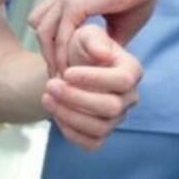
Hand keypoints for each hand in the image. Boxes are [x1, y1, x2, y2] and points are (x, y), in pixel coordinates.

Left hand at [29, 0, 167, 74]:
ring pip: (44, 32)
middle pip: (39, 26)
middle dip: (47, 51)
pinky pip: (61, 35)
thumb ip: (106, 41)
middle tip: (57, 76)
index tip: (62, 64)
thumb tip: (104, 62)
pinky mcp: (74, 2)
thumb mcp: (119, 23)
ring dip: (52, 57)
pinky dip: (64, 54)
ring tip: (62, 78)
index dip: (52, 42)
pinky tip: (71, 70)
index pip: (47, 19)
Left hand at [42, 25, 142, 150]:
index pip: (122, 80)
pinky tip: (55, 113)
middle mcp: (129, 97)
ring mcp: (117, 118)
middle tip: (50, 85)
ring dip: (69, 115)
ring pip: (100, 128)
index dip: (93, 79)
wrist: (70, 69)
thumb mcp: (85, 35)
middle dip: (76, 98)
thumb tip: (103, 54)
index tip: (66, 73)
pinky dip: (70, 132)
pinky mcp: (102, 133)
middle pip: (111, 108)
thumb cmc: (81, 49)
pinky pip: (91, 143)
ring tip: (46, 97)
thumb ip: (93, 40)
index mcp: (131, 71)